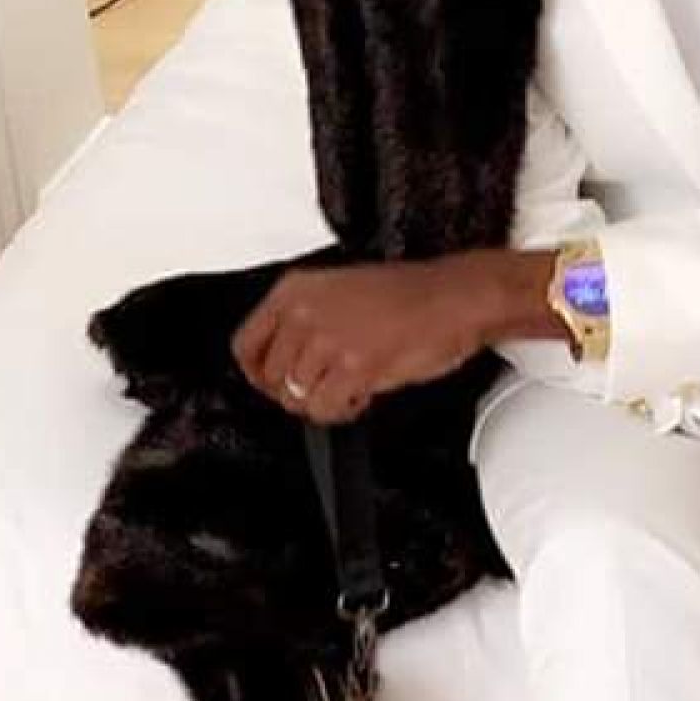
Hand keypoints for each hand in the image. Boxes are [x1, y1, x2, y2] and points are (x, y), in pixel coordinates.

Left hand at [229, 255, 507, 423]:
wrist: (453, 298)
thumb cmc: (409, 295)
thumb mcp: (339, 291)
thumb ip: (305, 321)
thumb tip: (287, 361)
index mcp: (296, 289)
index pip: (245, 344)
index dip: (258, 374)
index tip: (272, 383)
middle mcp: (305, 312)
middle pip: (272, 378)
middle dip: (297, 392)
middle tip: (325, 388)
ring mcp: (327, 339)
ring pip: (297, 398)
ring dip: (324, 401)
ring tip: (350, 388)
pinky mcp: (353, 367)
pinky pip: (325, 409)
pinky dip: (343, 410)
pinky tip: (361, 395)